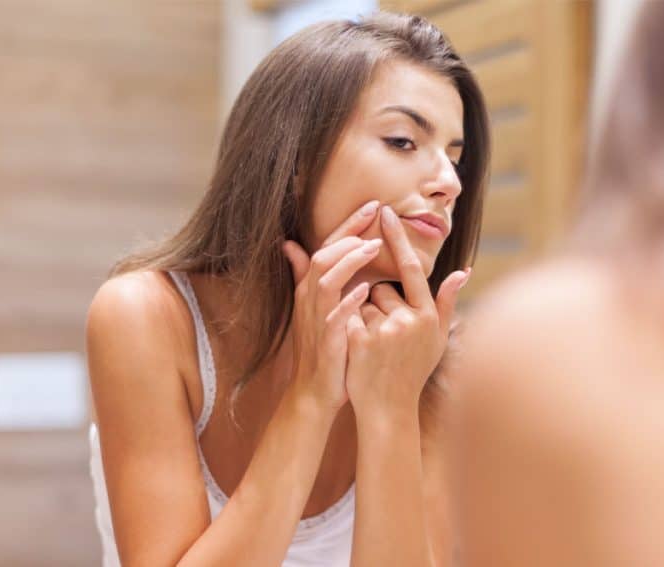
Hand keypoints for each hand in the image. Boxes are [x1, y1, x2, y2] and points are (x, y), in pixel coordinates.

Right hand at [282, 200, 382, 412]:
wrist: (314, 390)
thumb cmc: (320, 347)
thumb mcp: (311, 307)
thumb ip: (304, 275)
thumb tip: (288, 245)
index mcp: (311, 288)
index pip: (327, 247)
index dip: (347, 225)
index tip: (372, 206)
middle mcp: (310, 299)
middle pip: (324, 256)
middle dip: (349, 234)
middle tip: (375, 216)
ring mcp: (316, 318)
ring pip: (327, 280)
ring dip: (349, 261)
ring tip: (373, 247)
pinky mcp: (326, 340)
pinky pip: (334, 317)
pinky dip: (348, 302)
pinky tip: (365, 290)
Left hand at [344, 205, 470, 423]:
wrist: (388, 408)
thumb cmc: (413, 371)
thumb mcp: (437, 338)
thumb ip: (448, 302)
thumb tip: (463, 271)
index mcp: (428, 316)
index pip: (412, 268)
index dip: (397, 240)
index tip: (384, 213)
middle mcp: (409, 320)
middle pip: (382, 289)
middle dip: (378, 304)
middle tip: (385, 337)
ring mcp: (384, 330)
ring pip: (363, 301)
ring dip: (363, 316)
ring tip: (373, 347)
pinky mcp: (360, 340)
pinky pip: (348, 314)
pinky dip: (349, 325)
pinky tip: (356, 349)